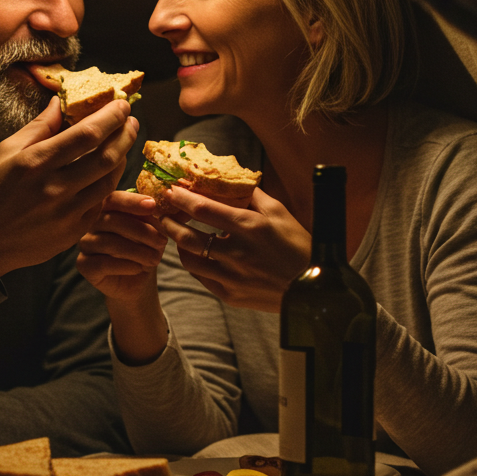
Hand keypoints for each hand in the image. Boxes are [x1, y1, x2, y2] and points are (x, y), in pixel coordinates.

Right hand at [0, 97, 137, 278]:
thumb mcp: (6, 151)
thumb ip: (39, 126)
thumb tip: (61, 102)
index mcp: (36, 163)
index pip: (86, 135)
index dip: (111, 117)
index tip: (122, 105)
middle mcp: (54, 189)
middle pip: (106, 157)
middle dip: (125, 135)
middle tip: (131, 121)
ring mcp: (67, 214)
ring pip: (109, 181)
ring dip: (122, 158)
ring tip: (123, 143)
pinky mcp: (74, 232)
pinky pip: (101, 203)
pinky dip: (108, 183)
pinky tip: (108, 171)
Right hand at [77, 189, 166, 301]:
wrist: (139, 281)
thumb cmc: (144, 251)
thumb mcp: (152, 233)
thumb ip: (149, 219)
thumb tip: (153, 207)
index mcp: (107, 210)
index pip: (113, 199)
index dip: (132, 201)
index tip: (152, 206)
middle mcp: (92, 224)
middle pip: (111, 220)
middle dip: (141, 230)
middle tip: (162, 241)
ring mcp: (86, 244)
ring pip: (108, 242)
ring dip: (137, 250)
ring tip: (155, 259)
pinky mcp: (84, 265)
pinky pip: (102, 263)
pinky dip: (125, 265)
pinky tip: (138, 268)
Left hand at [157, 186, 310, 311]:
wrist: (314, 287)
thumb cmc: (298, 245)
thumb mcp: (279, 212)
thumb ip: (252, 195)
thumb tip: (231, 180)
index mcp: (249, 227)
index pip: (203, 209)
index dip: (181, 197)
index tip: (170, 189)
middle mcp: (236, 253)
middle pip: (187, 236)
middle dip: (169, 221)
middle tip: (162, 212)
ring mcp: (231, 277)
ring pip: (189, 259)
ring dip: (178, 243)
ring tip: (176, 232)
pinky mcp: (230, 295)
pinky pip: (200, 277)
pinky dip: (193, 263)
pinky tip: (193, 253)